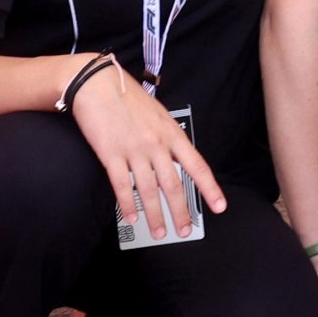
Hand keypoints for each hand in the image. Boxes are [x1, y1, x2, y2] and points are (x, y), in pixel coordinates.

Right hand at [66, 58, 225, 236]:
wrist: (97, 84)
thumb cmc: (128, 98)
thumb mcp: (158, 114)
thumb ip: (168, 137)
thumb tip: (176, 158)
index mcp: (172, 133)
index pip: (197, 166)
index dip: (210, 189)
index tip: (220, 206)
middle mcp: (157, 144)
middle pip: (174, 185)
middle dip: (181, 212)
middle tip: (184, 231)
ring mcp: (134, 150)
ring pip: (149, 191)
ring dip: (155, 215)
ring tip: (160, 232)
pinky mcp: (111, 154)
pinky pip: (122, 186)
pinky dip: (128, 205)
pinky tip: (132, 217)